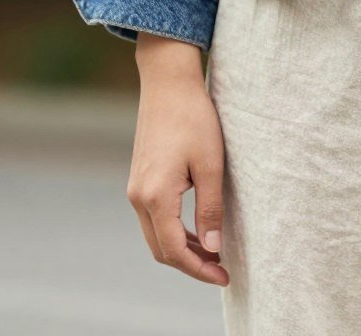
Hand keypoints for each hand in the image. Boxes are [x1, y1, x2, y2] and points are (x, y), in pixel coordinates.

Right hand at [126, 34, 228, 284]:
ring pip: (155, 235)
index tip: (224, 276)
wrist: (168, 84)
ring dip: (182, 250)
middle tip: (222, 270)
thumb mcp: (211, 164)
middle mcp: (138, 196)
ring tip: (214, 254)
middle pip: (161, 249)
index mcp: (155, 196)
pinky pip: (154, 218)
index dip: (199, 269)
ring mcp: (136, 188)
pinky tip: (198, 230)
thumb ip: (210, 208)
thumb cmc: (194, 119)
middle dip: (190, 265)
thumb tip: (213, 248)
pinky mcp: (140, 178)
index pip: (174, 250)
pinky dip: (174, 231)